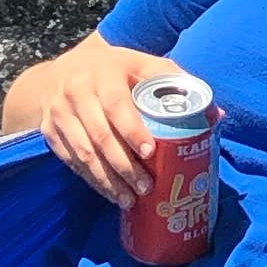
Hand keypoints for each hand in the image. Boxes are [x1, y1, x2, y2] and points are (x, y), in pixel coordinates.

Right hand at [1, 32, 193, 204]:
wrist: (64, 71)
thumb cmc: (117, 71)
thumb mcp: (144, 66)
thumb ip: (177, 85)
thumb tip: (217, 116)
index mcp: (104, 72)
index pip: (116, 103)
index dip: (132, 129)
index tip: (150, 152)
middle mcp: (76, 90)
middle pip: (99, 135)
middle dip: (123, 165)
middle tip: (146, 187)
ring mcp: (58, 112)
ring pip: (83, 153)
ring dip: (107, 180)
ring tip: (129, 200)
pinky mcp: (49, 131)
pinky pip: (70, 161)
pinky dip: (91, 180)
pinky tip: (111, 194)